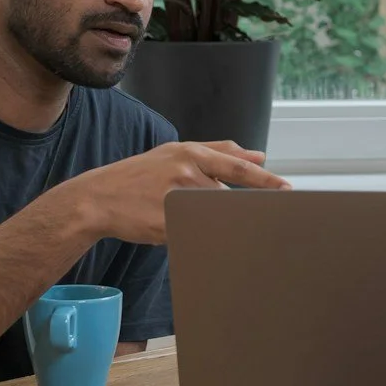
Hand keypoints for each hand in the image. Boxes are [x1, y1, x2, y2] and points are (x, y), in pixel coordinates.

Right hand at [53, 140, 289, 244]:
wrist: (97, 198)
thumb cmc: (139, 177)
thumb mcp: (174, 154)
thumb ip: (217, 152)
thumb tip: (258, 154)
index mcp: (189, 152)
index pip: (237, 166)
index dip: (265, 180)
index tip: (288, 190)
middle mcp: (184, 170)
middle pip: (229, 194)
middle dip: (245, 206)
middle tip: (267, 215)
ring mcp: (174, 197)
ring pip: (212, 214)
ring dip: (218, 221)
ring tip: (208, 223)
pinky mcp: (165, 222)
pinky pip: (194, 232)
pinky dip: (199, 234)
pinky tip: (191, 233)